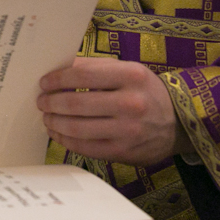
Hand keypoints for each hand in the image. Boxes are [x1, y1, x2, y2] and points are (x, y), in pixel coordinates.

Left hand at [37, 57, 189, 165]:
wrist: (178, 123)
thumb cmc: (145, 91)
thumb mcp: (128, 70)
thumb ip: (96, 68)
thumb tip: (59, 68)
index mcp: (131, 76)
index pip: (83, 75)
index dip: (58, 79)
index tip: (44, 82)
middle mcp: (131, 103)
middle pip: (77, 102)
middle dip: (52, 102)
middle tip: (41, 101)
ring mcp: (127, 130)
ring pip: (78, 127)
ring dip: (55, 122)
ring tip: (47, 117)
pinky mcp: (123, 152)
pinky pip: (86, 147)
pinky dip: (66, 140)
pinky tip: (58, 133)